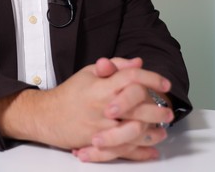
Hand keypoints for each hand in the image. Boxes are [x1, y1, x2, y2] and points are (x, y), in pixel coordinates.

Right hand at [0, 58, 170, 152]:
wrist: (46, 116)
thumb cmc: (69, 94)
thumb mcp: (89, 73)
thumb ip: (115, 66)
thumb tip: (138, 62)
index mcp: (102, 86)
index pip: (132, 78)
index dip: (152, 78)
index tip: (165, 83)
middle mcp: (103, 106)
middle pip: (138, 106)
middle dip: (158, 109)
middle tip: (168, 111)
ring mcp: (101, 127)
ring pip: (134, 131)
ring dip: (152, 132)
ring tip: (162, 130)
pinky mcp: (98, 144)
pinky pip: (123, 150)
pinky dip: (140, 152)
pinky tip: (151, 150)